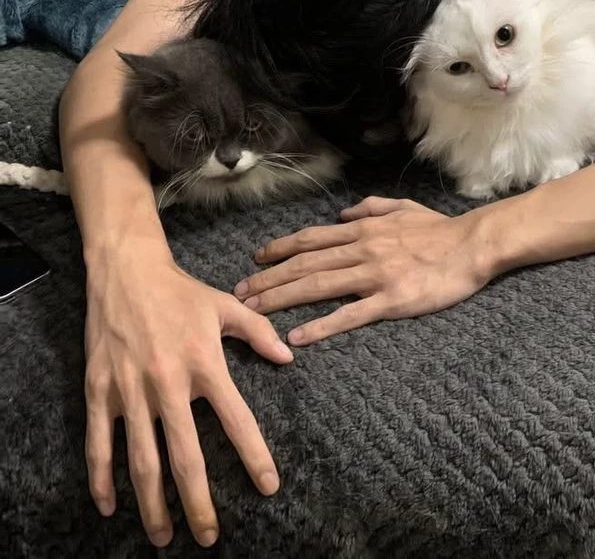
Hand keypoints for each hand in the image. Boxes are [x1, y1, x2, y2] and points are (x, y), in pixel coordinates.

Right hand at [84, 241, 292, 547]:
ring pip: (141, 460)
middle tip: (209, 538)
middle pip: (184, 456)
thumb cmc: (181, 290)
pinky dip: (101, 479)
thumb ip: (259, 333)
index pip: (237, 419)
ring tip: (163, 536)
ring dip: (152, 504)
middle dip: (198, 502)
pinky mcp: (98, 389)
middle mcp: (168, 382)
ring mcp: (129, 389)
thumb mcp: (226, 305)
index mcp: (205, 362)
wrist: (126, 270)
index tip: (268, 487)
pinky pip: (98, 443)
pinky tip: (109, 507)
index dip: (254, 456)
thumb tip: (288, 357)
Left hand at [234, 196, 494, 344]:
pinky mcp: (391, 300)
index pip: (311, 239)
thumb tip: (343, 216)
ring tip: (255, 311)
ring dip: (282, 298)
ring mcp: (375, 275)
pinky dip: (322, 326)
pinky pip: (350, 315)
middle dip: (268, 278)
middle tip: (240, 292)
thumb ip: (369, 208)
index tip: (256, 259)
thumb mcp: (402, 208)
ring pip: (318, 286)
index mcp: (363, 229)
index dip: (280, 249)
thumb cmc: (439, 229)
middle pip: (304, 263)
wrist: (472, 245)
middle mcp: (362, 248)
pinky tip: (299, 337)